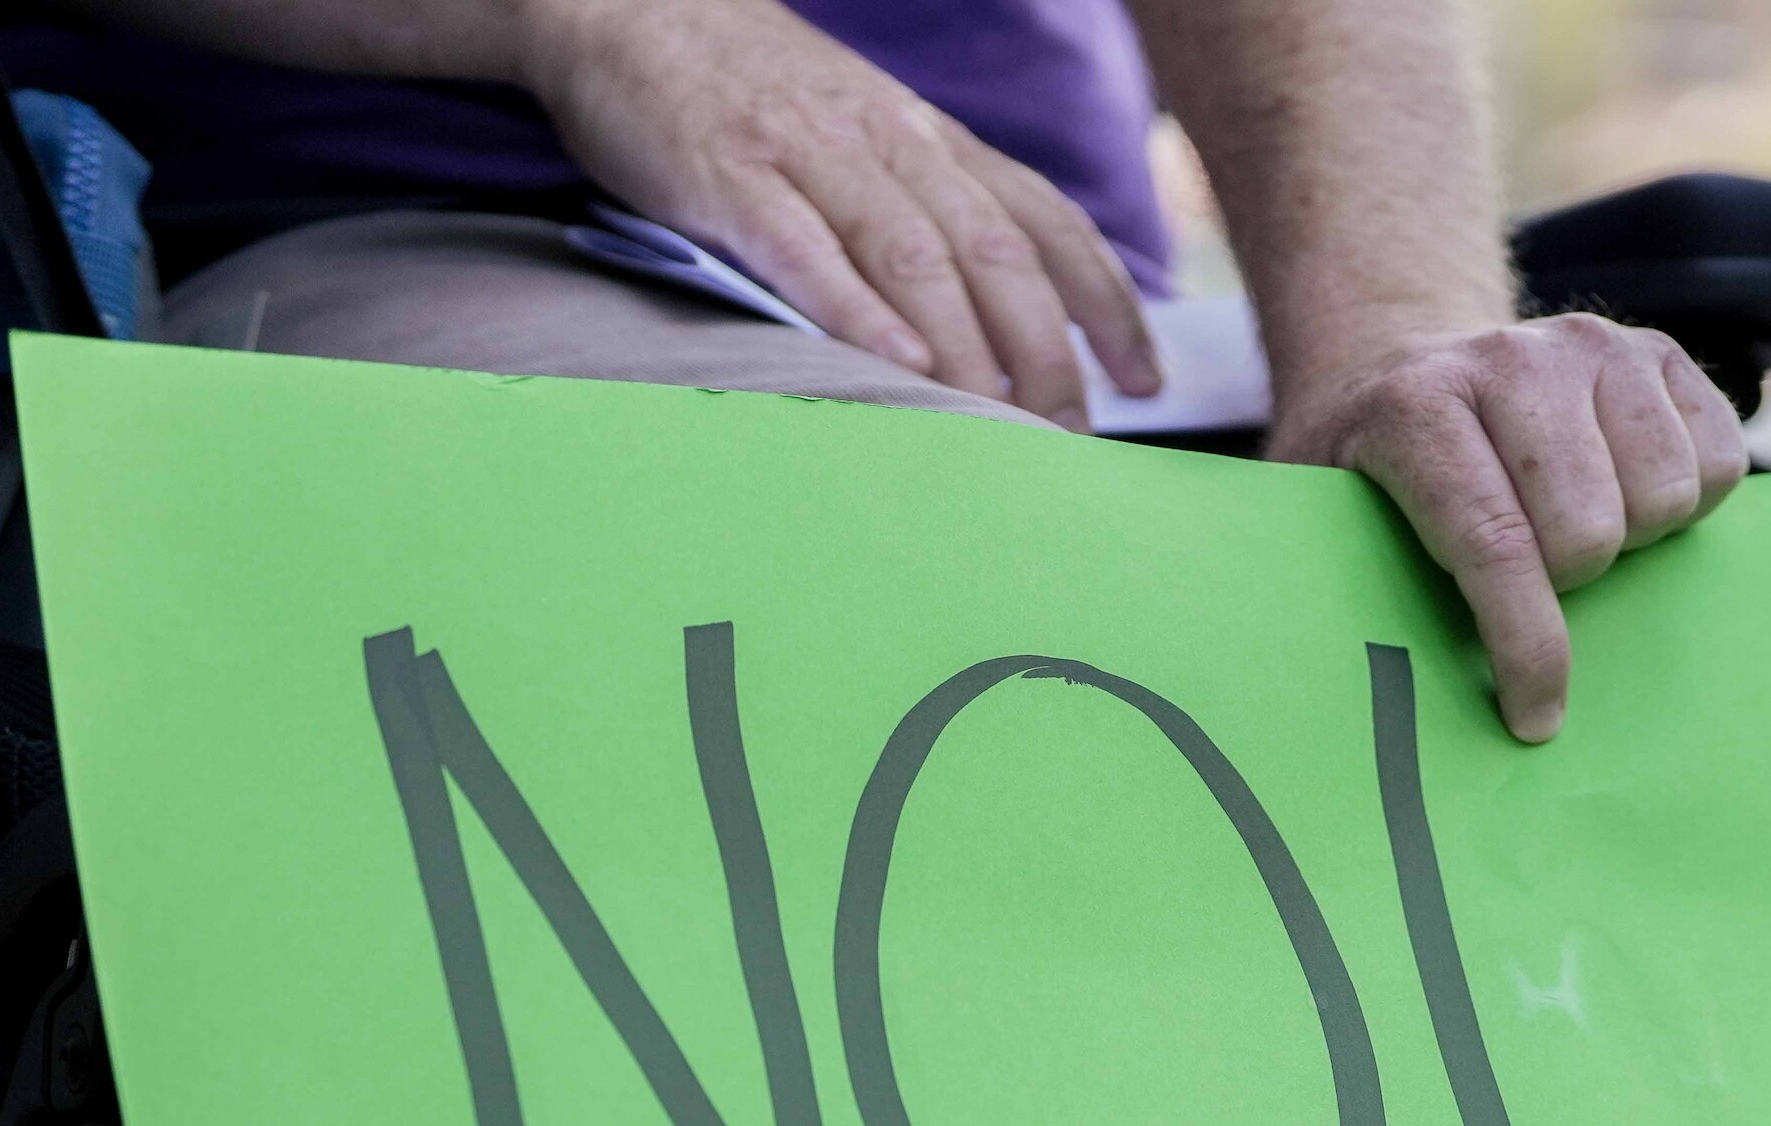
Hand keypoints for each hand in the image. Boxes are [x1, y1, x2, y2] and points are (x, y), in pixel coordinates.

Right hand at [507, 0, 1157, 418]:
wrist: (626, 4)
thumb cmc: (754, 89)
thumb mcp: (868, 131)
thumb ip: (934, 206)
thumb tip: (1010, 308)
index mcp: (930, 139)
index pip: (1046, 222)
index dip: (1105, 303)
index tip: (1144, 381)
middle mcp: (889, 143)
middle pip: (995, 255)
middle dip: (1046, 353)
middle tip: (1069, 438)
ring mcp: (809, 156)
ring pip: (915, 257)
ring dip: (967, 352)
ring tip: (1001, 428)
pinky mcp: (730, 177)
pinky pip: (805, 248)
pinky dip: (858, 311)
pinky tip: (901, 368)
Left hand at [1276, 314, 1747, 743]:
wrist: (1404, 364)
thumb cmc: (1373, 473)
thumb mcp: (1317, 518)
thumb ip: (1332, 583)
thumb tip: (1368, 710)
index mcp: (1416, 406)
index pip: (1494, 544)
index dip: (1525, 648)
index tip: (1535, 719)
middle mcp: (1511, 359)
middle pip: (1592, 531)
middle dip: (1570, 579)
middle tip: (1535, 570)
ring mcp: (1593, 345)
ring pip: (1666, 496)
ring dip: (1632, 534)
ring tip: (1576, 521)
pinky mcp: (1658, 351)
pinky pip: (1719, 462)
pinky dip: (1688, 500)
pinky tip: (1627, 490)